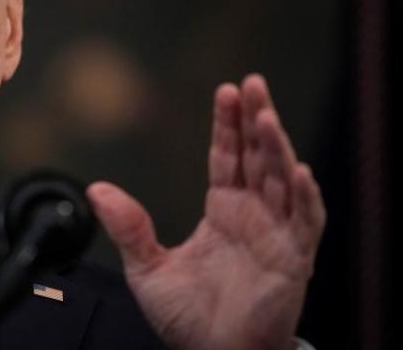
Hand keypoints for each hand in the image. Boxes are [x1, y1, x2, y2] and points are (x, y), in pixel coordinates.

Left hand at [87, 74, 324, 349]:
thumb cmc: (188, 318)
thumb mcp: (147, 268)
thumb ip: (128, 227)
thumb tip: (96, 190)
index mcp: (224, 210)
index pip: (228, 157)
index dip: (227, 125)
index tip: (226, 91)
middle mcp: (254, 215)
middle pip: (258, 157)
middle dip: (257, 120)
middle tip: (253, 84)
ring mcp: (277, 235)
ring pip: (282, 180)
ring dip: (278, 147)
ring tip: (267, 116)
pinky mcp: (294, 260)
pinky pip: (306, 223)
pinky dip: (306, 198)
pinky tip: (299, 172)